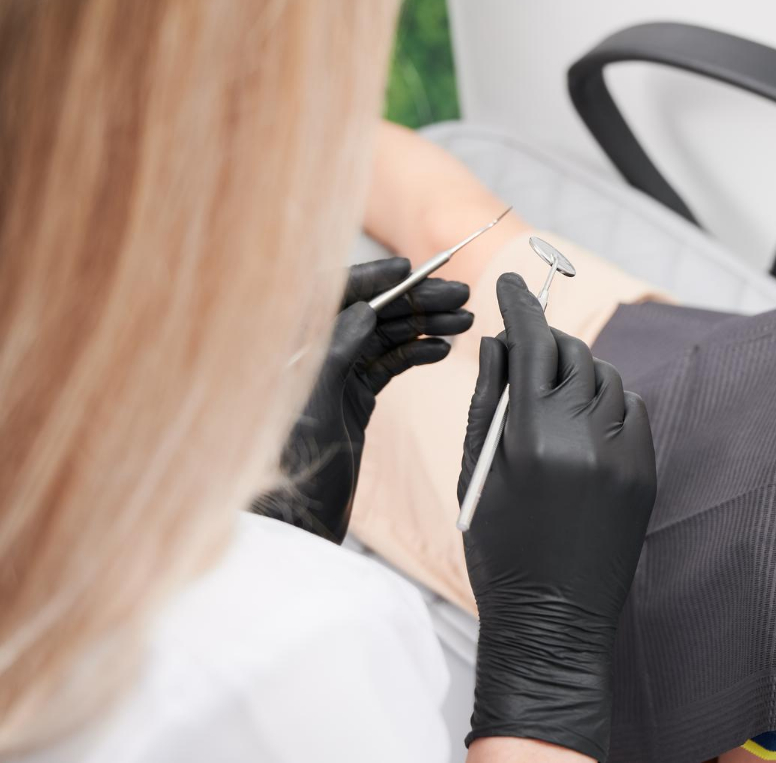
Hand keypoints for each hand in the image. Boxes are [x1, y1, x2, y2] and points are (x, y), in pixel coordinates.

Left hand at [254, 258, 471, 542]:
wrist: (295, 528)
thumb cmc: (291, 475)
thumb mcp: (313, 409)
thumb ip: (335, 355)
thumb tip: (366, 310)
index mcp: (294, 352)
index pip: (334, 297)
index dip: (374, 277)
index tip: (412, 267)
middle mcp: (313, 357)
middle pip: (369, 313)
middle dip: (414, 301)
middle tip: (460, 294)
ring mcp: (335, 378)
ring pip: (385, 337)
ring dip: (424, 325)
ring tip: (464, 320)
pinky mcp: (353, 399)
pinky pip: (389, 365)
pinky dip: (417, 354)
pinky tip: (442, 350)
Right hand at [459, 272, 655, 759]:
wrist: (552, 619)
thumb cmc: (499, 549)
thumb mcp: (476, 472)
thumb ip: (488, 399)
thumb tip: (498, 340)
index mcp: (532, 437)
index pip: (532, 343)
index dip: (520, 305)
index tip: (509, 282)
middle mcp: (584, 438)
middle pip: (572, 354)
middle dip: (547, 340)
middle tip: (524, 344)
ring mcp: (623, 454)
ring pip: (606, 377)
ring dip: (578, 369)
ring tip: (551, 388)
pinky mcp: (646, 470)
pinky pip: (633, 407)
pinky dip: (608, 399)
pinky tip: (584, 417)